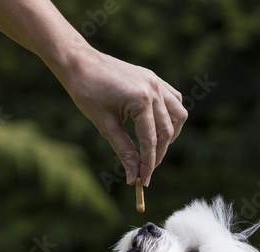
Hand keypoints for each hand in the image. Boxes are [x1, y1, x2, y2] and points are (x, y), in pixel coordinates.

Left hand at [61, 49, 187, 186]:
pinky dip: (171, 116)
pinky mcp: (155, 79)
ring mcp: (157, 82)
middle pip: (167, 132)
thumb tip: (134, 176)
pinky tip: (159, 126)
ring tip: (156, 148)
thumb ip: (124, 151)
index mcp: (141, 100)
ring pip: (178, 116)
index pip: (150, 141)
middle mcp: (154, 90)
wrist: (80, 63)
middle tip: (145, 170)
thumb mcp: (105, 125)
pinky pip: (174, 100)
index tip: (143, 181)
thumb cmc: (87, 92)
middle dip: (158, 154)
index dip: (148, 164)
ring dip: (170, 135)